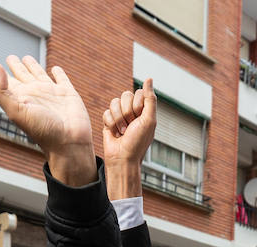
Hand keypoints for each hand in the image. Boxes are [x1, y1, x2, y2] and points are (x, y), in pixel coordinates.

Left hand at [0, 55, 95, 184]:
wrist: (69, 142)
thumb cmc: (42, 131)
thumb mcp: (15, 111)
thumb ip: (1, 90)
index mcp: (20, 98)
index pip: (4, 81)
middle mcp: (34, 94)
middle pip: (22, 75)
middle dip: (15, 66)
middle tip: (10, 58)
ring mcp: (51, 93)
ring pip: (39, 74)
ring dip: (33, 66)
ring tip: (26, 58)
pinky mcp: (68, 93)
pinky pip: (61, 79)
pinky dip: (58, 73)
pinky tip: (55, 70)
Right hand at [102, 79, 155, 198]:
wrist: (122, 158)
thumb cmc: (138, 142)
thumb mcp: (149, 120)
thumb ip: (150, 99)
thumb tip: (149, 78)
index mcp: (144, 110)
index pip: (138, 93)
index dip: (137, 105)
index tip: (139, 119)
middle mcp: (132, 111)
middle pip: (125, 95)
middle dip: (127, 112)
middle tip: (130, 126)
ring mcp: (120, 115)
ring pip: (114, 103)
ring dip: (118, 119)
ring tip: (122, 132)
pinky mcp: (109, 121)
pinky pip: (106, 112)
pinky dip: (110, 124)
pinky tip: (114, 133)